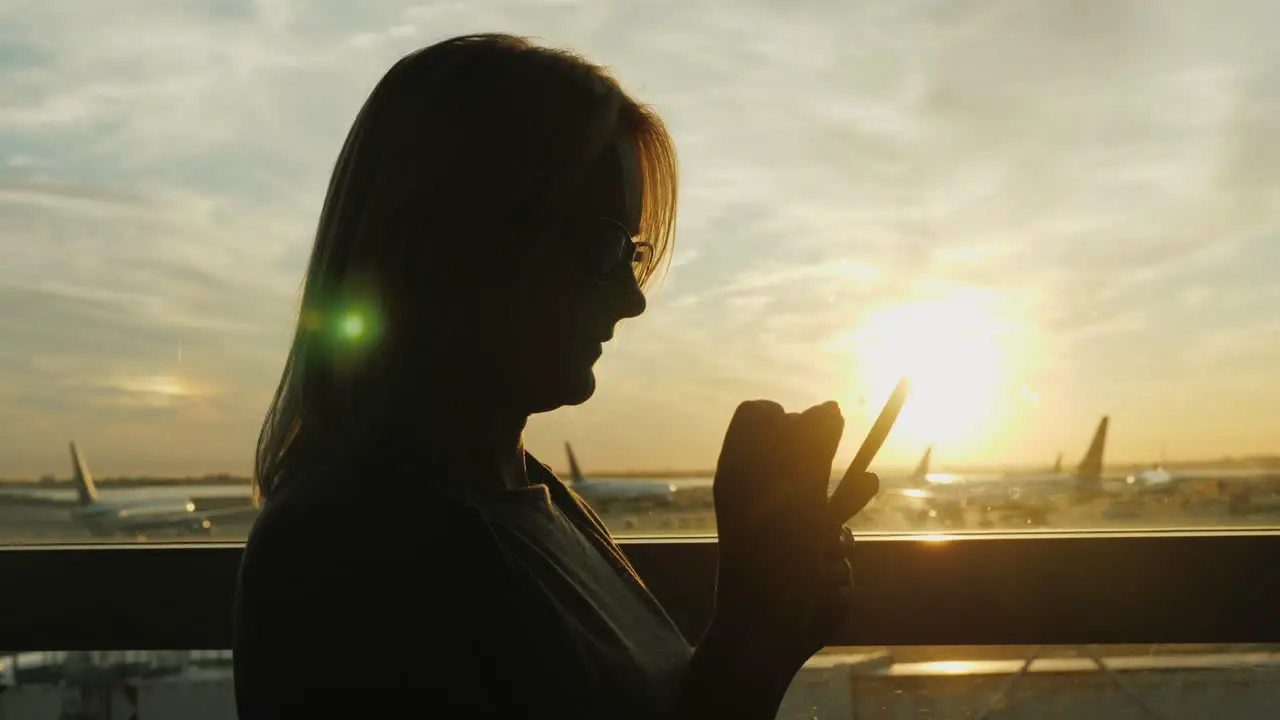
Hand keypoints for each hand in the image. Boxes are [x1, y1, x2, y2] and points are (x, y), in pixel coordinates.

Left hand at [709, 399, 865, 675]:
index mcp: (740, 472)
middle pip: (807, 463)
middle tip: (851, 494)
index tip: (820, 434)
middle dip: (834, 487)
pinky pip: (832, 550)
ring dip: (835, 533)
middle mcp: (759, 499)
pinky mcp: (802, 568)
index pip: (761, 416)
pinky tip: (820, 580)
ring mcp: (783, 535)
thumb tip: (830, 407)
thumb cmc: (775, 554)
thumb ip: (815, 445)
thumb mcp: (798, 489)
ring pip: (829, 513)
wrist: (767, 630)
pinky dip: (832, 564)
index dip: (791, 417)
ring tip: (819, 553)